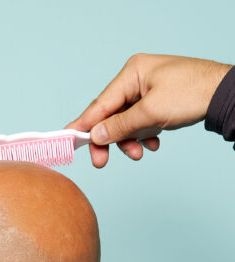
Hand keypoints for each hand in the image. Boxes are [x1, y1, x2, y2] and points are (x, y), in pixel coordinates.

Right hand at [66, 53, 232, 167]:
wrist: (225, 96)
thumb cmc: (192, 94)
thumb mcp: (151, 113)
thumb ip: (120, 125)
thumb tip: (95, 134)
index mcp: (131, 73)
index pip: (100, 104)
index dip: (83, 124)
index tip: (67, 139)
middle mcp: (136, 80)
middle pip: (110, 115)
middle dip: (110, 139)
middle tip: (102, 162)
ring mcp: (146, 91)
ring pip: (125, 123)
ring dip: (130, 141)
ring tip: (141, 152)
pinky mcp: (156, 102)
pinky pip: (139, 124)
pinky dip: (143, 136)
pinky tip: (153, 143)